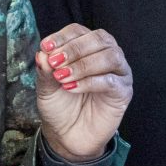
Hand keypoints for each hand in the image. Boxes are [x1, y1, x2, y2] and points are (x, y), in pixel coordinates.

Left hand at [34, 24, 133, 162]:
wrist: (67, 135)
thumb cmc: (59, 106)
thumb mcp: (46, 87)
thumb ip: (45, 71)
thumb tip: (42, 54)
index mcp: (86, 47)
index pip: (78, 31)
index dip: (62, 37)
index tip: (46, 47)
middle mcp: (106, 54)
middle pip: (99, 38)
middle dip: (75, 48)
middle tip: (56, 62)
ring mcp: (118, 72)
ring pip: (110, 56)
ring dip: (84, 64)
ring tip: (63, 77)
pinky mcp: (123, 91)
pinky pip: (111, 80)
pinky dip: (90, 82)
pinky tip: (72, 88)